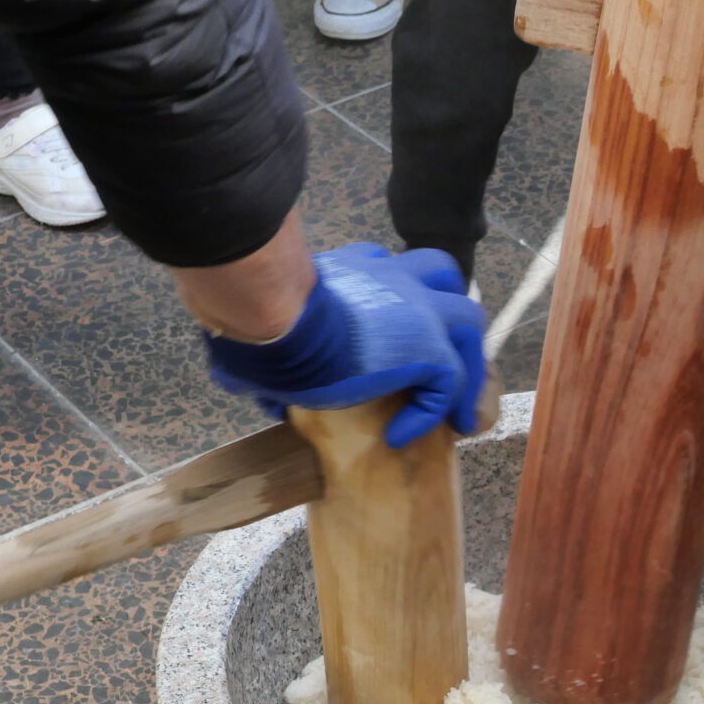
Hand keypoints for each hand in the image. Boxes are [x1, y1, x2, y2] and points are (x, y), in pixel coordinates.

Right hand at [203, 244, 487, 447]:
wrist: (275, 318)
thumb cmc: (257, 320)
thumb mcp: (262, 326)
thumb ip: (262, 343)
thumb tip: (237, 373)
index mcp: (353, 269)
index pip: (384, 269)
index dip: (391, 301)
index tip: (376, 341)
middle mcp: (391, 277)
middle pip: (441, 275)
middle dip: (445, 312)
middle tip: (436, 354)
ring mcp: (416, 308)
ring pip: (466, 322)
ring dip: (462, 364)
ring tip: (449, 411)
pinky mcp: (427, 345)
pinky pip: (450, 379)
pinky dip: (433, 410)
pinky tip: (402, 434)